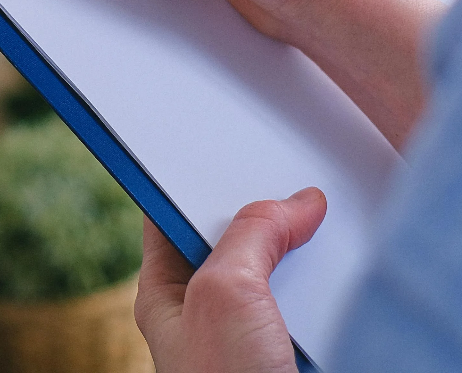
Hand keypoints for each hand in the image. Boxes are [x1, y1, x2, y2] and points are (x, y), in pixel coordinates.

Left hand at [134, 188, 326, 372]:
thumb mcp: (226, 291)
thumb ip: (253, 233)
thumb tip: (298, 204)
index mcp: (164, 289)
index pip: (173, 212)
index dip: (199, 179)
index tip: (227, 150)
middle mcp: (201, 309)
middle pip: (231, 238)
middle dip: (261, 213)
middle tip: (291, 183)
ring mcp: (244, 333)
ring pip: (272, 273)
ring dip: (297, 253)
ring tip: (320, 220)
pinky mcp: (282, 354)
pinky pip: (301, 307)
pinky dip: (321, 291)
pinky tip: (338, 272)